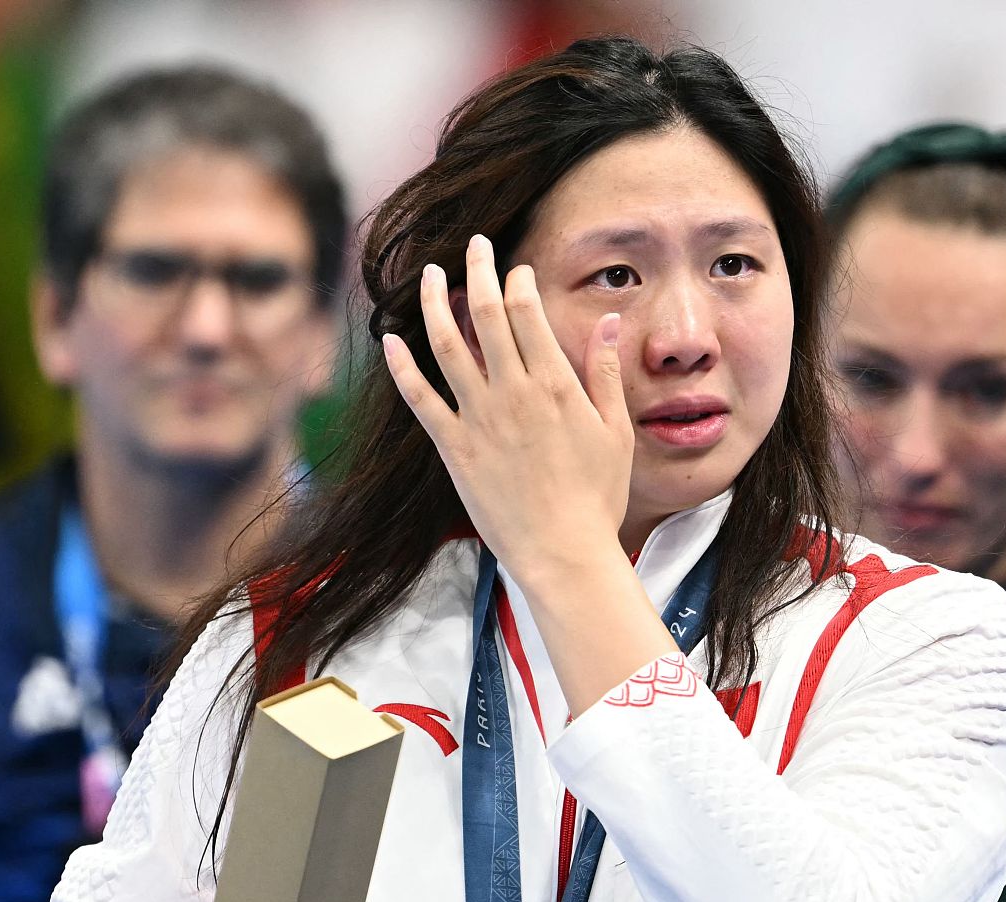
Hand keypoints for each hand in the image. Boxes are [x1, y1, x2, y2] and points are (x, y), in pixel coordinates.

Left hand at [383, 233, 632, 588]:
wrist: (563, 552)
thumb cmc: (597, 497)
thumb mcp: (615, 431)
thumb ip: (605, 372)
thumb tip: (610, 322)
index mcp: (554, 383)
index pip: (527, 311)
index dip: (519, 281)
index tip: (517, 270)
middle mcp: (512, 391)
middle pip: (486, 313)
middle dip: (478, 270)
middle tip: (473, 245)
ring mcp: (478, 418)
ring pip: (446, 345)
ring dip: (434, 304)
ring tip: (429, 275)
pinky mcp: (453, 447)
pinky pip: (419, 398)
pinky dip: (402, 367)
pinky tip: (389, 341)